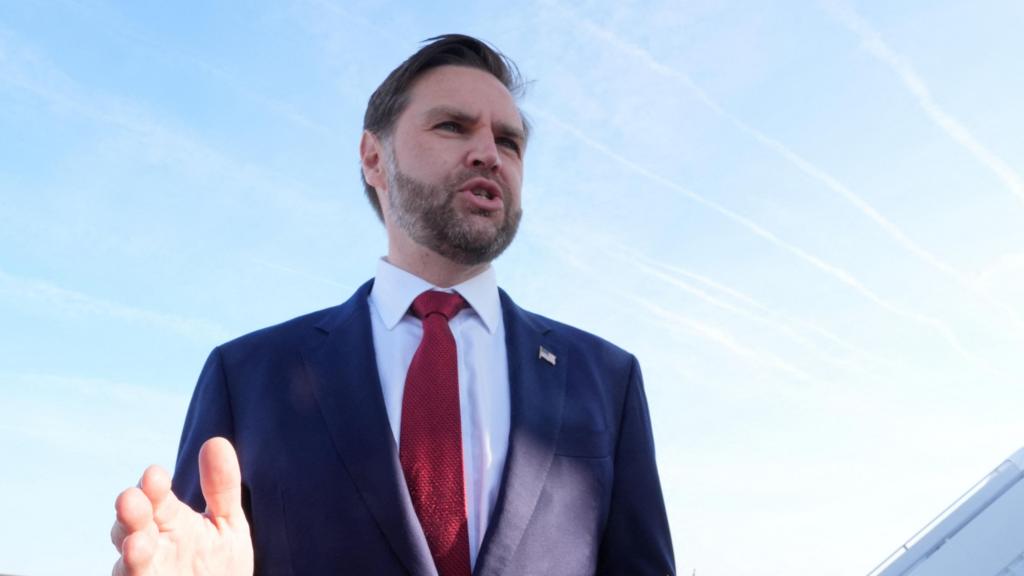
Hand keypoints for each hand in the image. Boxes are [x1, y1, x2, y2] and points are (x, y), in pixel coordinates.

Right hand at [111, 437, 253, 575]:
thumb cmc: (219, 566)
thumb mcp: (227, 525)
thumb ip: (222, 488)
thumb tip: (216, 442)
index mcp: (169, 521)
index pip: (155, 498)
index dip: (152, 487)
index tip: (155, 475)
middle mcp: (150, 547)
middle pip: (130, 527)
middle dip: (130, 514)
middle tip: (131, 501)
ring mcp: (144, 575)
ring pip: (126, 565)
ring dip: (129, 555)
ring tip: (138, 545)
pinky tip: (140, 575)